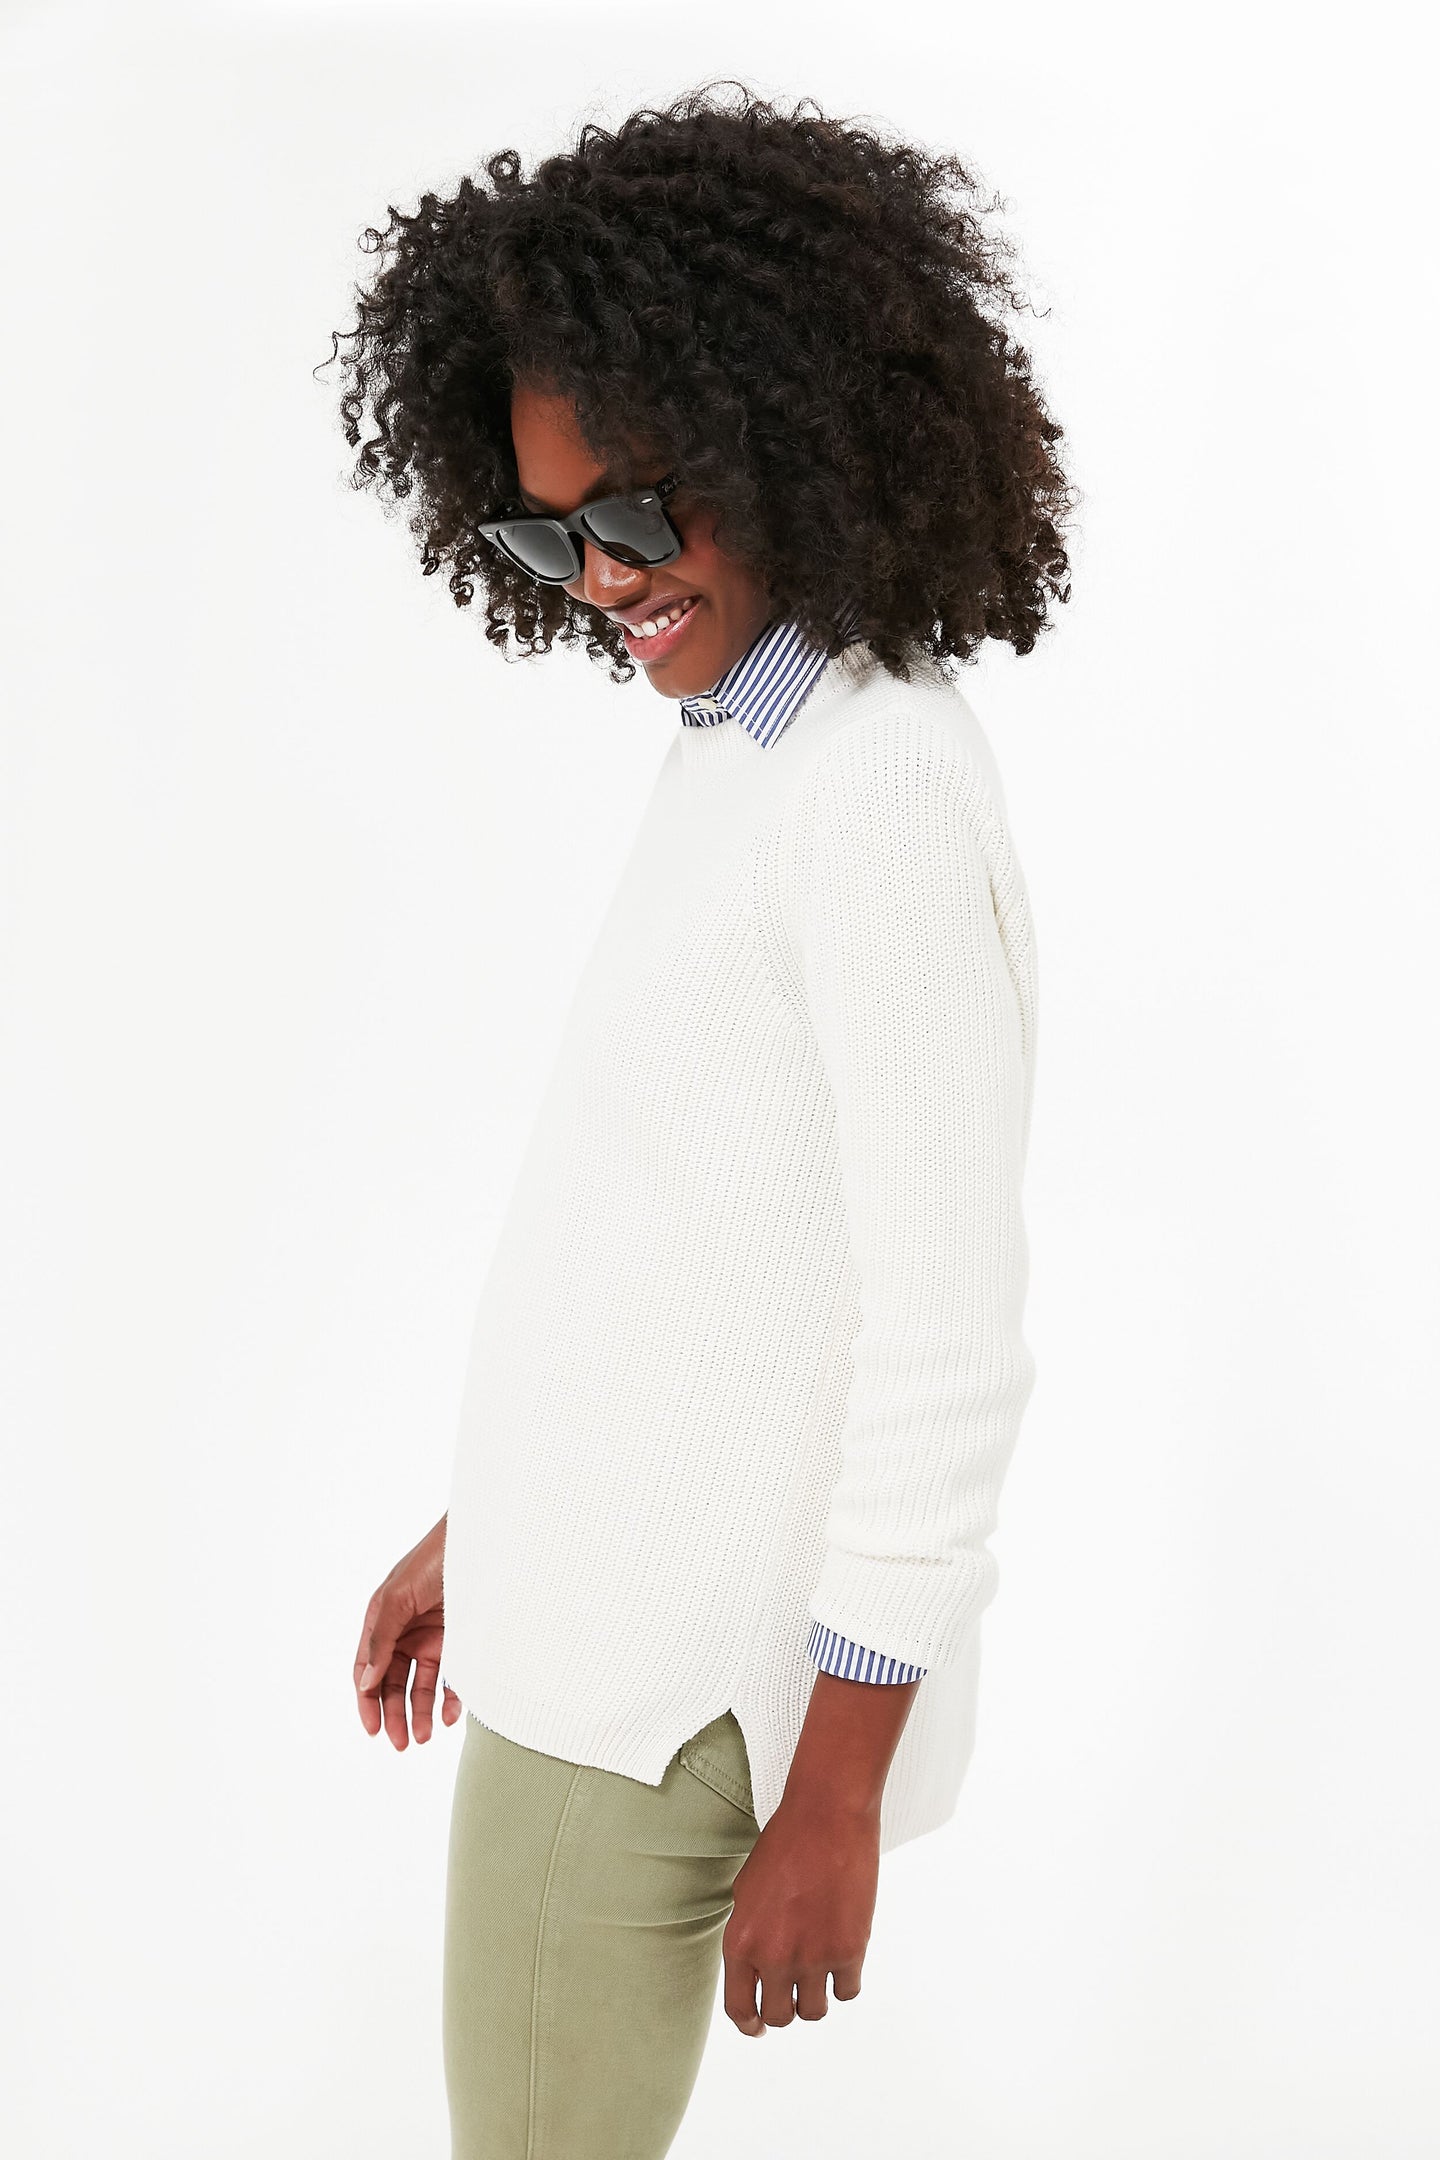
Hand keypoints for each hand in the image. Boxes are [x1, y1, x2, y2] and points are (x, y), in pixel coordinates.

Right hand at [354, 1512, 462, 1748]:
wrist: (485, 1539)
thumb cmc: (435, 1557)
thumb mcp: (399, 1595)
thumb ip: (381, 1637)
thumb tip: (366, 1682)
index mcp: (382, 1620)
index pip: (366, 1669)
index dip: (366, 1701)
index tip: (372, 1729)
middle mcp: (405, 1632)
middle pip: (393, 1684)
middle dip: (394, 1715)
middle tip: (401, 1743)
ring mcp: (434, 1637)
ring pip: (422, 1686)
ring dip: (421, 1713)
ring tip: (425, 1736)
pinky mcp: (462, 1640)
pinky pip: (454, 1677)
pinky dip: (451, 1699)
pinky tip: (451, 1716)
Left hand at [721, 1791, 880, 2034]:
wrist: (826, 1815)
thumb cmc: (785, 1843)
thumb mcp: (747, 1890)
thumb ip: (748, 1935)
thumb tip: (754, 1969)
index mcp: (741, 1942)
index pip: (740, 2008)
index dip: (750, 2024)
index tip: (758, 2026)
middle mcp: (774, 1957)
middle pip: (780, 2016)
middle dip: (785, 2006)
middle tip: (793, 1991)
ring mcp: (813, 1957)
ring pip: (815, 2011)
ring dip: (815, 1996)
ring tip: (818, 1972)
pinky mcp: (850, 1950)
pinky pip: (847, 1991)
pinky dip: (844, 1981)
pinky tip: (842, 1959)